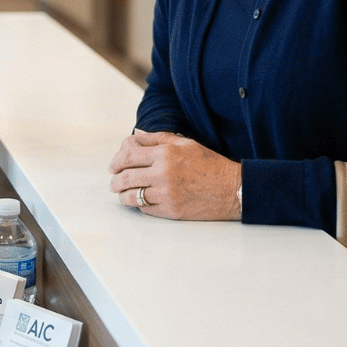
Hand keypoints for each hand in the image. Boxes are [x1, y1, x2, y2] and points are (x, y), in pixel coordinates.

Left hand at [109, 129, 240, 220]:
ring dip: (123, 195)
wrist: (232, 189)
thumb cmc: (210, 165)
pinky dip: (140, 205)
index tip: (113, 166)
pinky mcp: (171, 211)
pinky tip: (142, 201)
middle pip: (125, 177)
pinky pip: (145, 209)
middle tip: (114, 182)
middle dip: (115, 180)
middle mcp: (163, 173)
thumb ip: (157, 138)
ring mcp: (166, 194)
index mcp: (165, 153)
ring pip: (132, 196)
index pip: (127, 155)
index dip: (116, 161)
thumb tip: (135, 135)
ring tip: (123, 193)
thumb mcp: (186, 143)